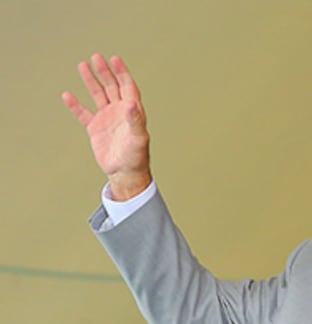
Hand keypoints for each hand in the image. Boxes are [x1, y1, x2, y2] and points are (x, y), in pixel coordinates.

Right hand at [61, 54, 152, 200]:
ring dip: (91, 81)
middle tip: (96, 57)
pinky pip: (83, 113)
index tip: (114, 58)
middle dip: (105, 72)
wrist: (125, 173)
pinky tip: (67, 94)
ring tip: (83, 65)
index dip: (122, 73)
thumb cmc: (136, 157)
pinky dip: (75, 105)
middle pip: (112, 87)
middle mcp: (120, 112)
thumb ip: (135, 120)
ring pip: (98, 95)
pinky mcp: (95, 129)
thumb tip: (132, 103)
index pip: (128, 87)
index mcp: (133, 112)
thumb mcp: (138, 138)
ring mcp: (107, 119)